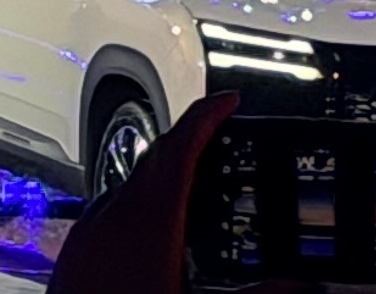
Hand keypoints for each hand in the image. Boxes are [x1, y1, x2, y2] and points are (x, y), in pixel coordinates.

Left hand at [45, 91, 234, 293]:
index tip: (229, 101)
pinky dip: (138, 200)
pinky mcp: (75, 252)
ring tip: (194, 177)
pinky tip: (153, 226)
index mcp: (149, 223)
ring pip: (129, 183)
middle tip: (220, 133)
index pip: (180, 150)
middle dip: (189, 139)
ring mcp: (89, 233)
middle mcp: (113, 217)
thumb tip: (300, 287)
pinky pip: (108, 208)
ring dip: (162, 172)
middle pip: (154, 159)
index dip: (206, 117)